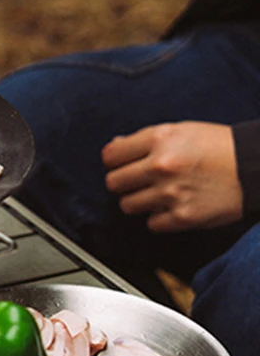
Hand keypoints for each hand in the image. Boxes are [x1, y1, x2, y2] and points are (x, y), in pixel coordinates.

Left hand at [102, 122, 242, 232]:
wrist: (255, 167)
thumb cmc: (219, 146)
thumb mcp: (181, 131)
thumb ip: (145, 139)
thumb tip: (114, 147)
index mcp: (159, 139)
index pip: (110, 156)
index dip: (114, 161)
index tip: (121, 165)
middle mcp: (161, 166)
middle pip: (114, 182)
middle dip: (123, 183)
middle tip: (137, 182)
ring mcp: (170, 192)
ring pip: (128, 205)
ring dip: (138, 202)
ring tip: (156, 195)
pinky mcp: (183, 216)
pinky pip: (151, 224)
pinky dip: (159, 218)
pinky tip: (172, 207)